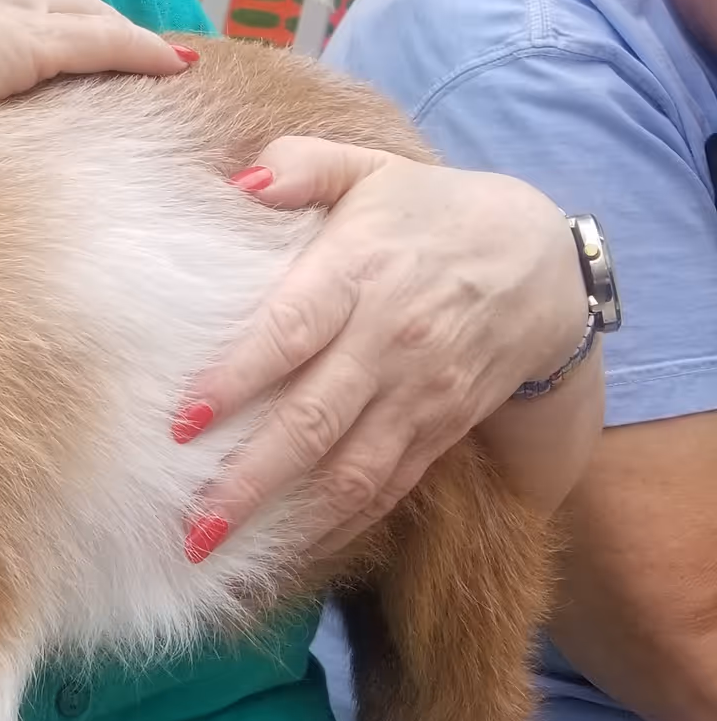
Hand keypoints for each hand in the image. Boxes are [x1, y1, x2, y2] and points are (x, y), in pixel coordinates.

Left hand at [176, 137, 583, 558]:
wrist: (541, 264)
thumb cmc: (429, 212)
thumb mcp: (372, 169)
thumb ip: (303, 166)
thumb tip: (240, 178)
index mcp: (359, 273)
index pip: (289, 332)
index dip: (235, 379)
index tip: (180, 421)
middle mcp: (388, 343)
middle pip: (312, 421)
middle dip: (248, 479)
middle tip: (189, 523)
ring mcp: (418, 395)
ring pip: (350, 471)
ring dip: (286, 519)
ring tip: (216, 554)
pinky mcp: (439, 430)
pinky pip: (387, 489)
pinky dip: (337, 524)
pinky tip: (286, 549)